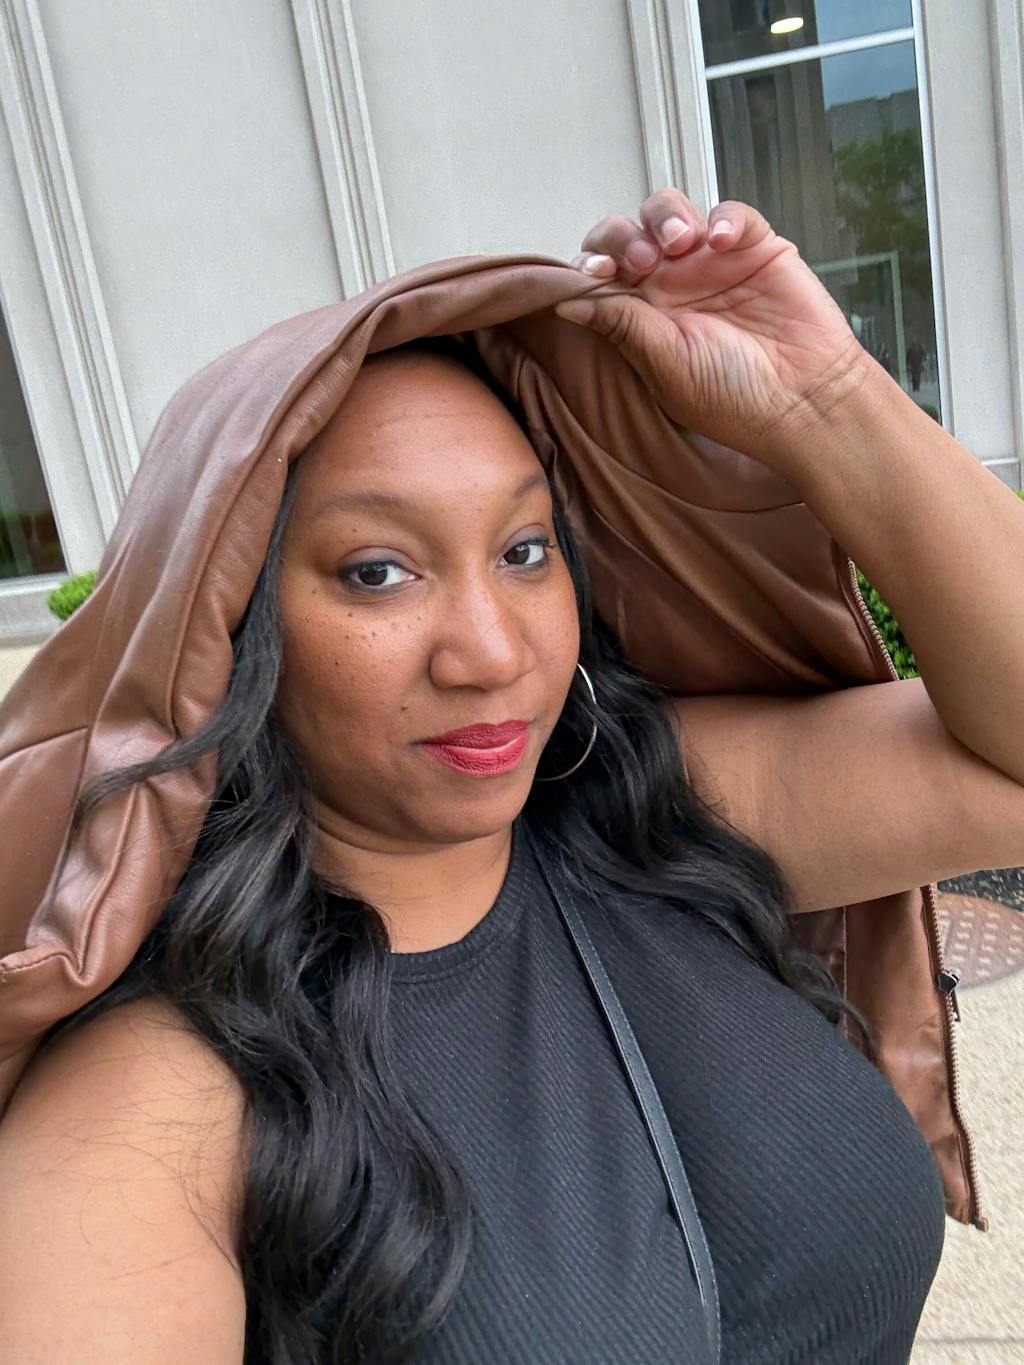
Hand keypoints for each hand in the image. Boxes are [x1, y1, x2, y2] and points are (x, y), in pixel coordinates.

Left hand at [557, 187, 877, 468]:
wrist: (802, 399)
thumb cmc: (733, 397)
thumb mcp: (666, 364)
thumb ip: (619, 326)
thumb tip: (562, 302)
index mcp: (640, 316)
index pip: (599, 273)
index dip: (590, 262)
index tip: (595, 271)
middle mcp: (668, 285)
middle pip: (625, 233)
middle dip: (624, 237)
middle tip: (643, 262)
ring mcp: (709, 262)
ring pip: (668, 212)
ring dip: (665, 218)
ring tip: (681, 244)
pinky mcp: (753, 246)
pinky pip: (729, 213)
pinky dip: (722, 217)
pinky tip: (722, 241)